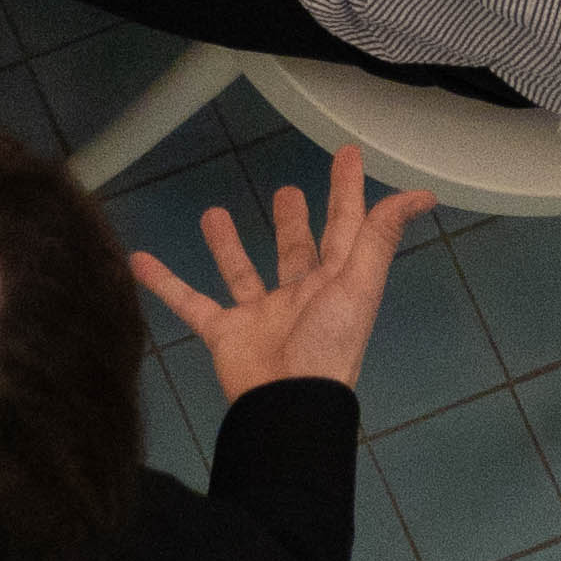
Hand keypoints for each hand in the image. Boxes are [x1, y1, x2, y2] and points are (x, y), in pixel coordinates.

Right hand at [131, 150, 423, 397]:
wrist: (287, 405)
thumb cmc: (327, 343)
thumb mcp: (358, 284)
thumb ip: (380, 237)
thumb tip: (422, 195)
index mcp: (335, 281)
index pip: (344, 225)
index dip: (348, 191)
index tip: (347, 154)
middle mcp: (300, 294)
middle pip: (297, 250)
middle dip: (294, 221)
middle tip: (287, 190)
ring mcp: (260, 314)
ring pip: (243, 272)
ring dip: (229, 245)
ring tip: (212, 212)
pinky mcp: (225, 332)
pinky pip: (191, 302)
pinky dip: (165, 283)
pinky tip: (139, 260)